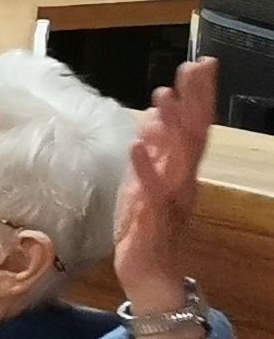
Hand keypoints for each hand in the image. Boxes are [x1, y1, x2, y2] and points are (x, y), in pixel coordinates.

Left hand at [114, 57, 215, 316]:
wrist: (149, 274)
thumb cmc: (145, 226)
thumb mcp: (143, 182)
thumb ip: (152, 151)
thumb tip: (155, 116)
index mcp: (180, 171)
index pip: (194, 126)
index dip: (198, 96)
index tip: (200, 64)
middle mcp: (183, 181)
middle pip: (194, 134)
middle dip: (194, 100)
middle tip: (194, 67)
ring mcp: (171, 199)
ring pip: (177, 158)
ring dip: (170, 126)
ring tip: (162, 96)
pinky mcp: (152, 217)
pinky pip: (152, 190)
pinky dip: (146, 167)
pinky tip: (138, 145)